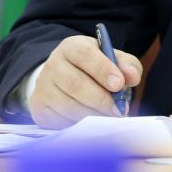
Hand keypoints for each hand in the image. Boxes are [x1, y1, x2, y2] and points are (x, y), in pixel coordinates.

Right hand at [27, 35, 141, 128]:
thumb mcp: (111, 59)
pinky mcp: (39, 107)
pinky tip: (90, 123)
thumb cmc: (93, 69)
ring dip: (92, 115)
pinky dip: (78, 124)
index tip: (119, 84)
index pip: (85, 54)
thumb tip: (132, 76)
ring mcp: (43, 87)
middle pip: (76, 84)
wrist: (63, 79)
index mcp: (72, 47)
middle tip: (119, 110)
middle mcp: (53, 64)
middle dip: (101, 99)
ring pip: (68, 105)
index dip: (103, 69)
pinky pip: (59, 120)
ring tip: (109, 118)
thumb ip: (126, 65)